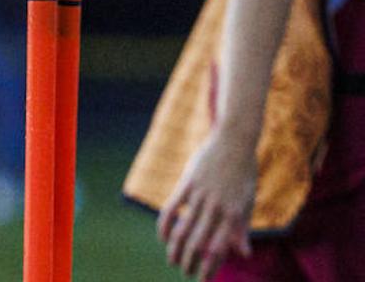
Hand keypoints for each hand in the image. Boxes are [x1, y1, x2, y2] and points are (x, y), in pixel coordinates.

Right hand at [158, 130, 255, 279]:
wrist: (234, 142)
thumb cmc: (243, 174)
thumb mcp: (247, 202)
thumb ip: (241, 228)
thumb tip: (244, 254)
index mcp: (235, 215)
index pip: (220, 249)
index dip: (210, 267)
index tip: (203, 279)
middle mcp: (218, 208)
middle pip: (200, 244)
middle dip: (191, 263)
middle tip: (185, 273)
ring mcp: (201, 196)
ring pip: (184, 229)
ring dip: (177, 249)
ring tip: (172, 260)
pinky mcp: (187, 184)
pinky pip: (172, 208)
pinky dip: (165, 225)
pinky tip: (163, 237)